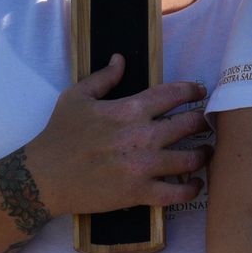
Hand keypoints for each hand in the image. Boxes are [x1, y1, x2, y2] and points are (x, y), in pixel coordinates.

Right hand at [28, 55, 210, 215]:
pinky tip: (196, 184)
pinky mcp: (140, 193)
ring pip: (190, 159)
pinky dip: (192, 189)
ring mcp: (143, 166)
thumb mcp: (76, 97)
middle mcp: (142, 136)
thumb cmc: (59, 134)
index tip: (200, 91)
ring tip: (207, 151)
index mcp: (129, 109)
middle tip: (206, 122)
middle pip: (189, 124)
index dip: (193, 90)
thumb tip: (120, 59)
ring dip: (204, 154)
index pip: (173, 94)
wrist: (44, 177)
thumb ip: (103, 77)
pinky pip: (177, 192)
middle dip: (203, 121)